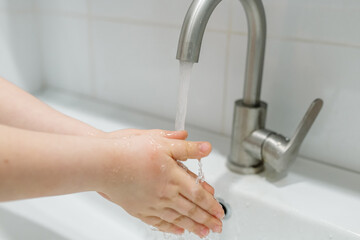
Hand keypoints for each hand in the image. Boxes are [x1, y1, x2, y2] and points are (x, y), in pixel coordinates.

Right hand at [98, 129, 223, 237]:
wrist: (103, 163)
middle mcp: (165, 193)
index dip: (211, 203)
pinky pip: (158, 222)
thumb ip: (185, 147)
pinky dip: (170, 227)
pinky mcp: (139, 209)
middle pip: (191, 209)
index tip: (220, 211)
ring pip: (177, 218)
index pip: (198, 193)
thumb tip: (206, 148)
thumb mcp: (160, 141)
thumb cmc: (129, 150)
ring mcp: (152, 203)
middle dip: (206, 219)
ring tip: (203, 233)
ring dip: (192, 226)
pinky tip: (178, 230)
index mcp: (173, 176)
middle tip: (217, 227)